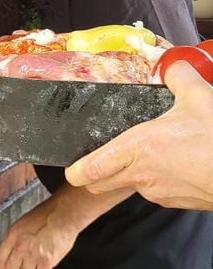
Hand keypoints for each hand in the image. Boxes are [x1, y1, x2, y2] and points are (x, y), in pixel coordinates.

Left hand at [0, 196, 78, 268]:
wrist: (64, 214)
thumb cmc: (46, 215)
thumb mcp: (23, 223)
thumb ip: (15, 238)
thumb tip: (12, 252)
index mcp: (13, 234)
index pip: (0, 257)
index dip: (1, 268)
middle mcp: (20, 246)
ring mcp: (33, 254)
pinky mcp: (47, 261)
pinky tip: (44, 268)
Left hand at [65, 61, 212, 209]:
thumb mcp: (198, 97)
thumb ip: (179, 76)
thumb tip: (174, 66)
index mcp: (137, 148)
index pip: (92, 168)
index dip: (76, 171)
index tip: (70, 170)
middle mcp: (141, 174)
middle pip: (100, 184)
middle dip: (93, 175)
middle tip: (96, 162)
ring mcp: (157, 192)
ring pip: (128, 186)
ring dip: (127, 174)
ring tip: (143, 155)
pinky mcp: (175, 202)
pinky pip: (153, 191)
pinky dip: (153, 180)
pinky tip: (169, 164)